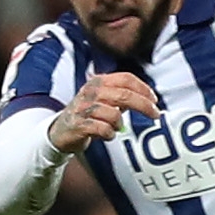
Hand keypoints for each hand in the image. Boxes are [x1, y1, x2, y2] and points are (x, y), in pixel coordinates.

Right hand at [46, 72, 160, 152]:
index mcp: (98, 82)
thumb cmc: (87, 115)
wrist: (59, 131)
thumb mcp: (102, 100)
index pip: (126, 79)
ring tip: (114, 128)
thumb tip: (147, 99)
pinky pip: (103, 129)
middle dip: (144, 106)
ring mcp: (83, 108)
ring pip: (114, 115)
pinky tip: (106, 135)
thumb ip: (122, 96)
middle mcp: (90, 92)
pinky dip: (109, 134)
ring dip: (119, 124)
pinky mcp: (79, 124)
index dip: (143, 89)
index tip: (154, 101)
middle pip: (125, 95)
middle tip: (155, 115)